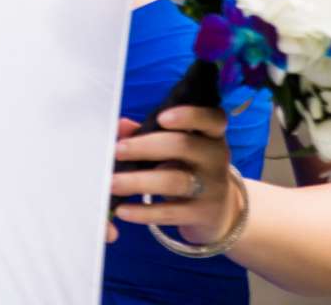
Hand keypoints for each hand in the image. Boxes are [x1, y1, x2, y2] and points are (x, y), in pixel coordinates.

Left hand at [112, 106, 242, 245]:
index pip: (212, 118)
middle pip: (183, 146)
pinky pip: (172, 212)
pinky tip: (123, 210)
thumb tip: (120, 125)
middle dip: (146, 146)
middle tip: (117, 150)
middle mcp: (216, 157)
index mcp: (210, 134)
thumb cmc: (187, 166)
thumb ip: (147, 132)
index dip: (190, 115)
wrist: (218, 210)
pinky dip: (144, 212)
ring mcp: (213, 187)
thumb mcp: (174, 146)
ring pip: (176, 181)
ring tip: (112, 183)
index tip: (161, 117)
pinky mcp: (204, 214)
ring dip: (139, 182)